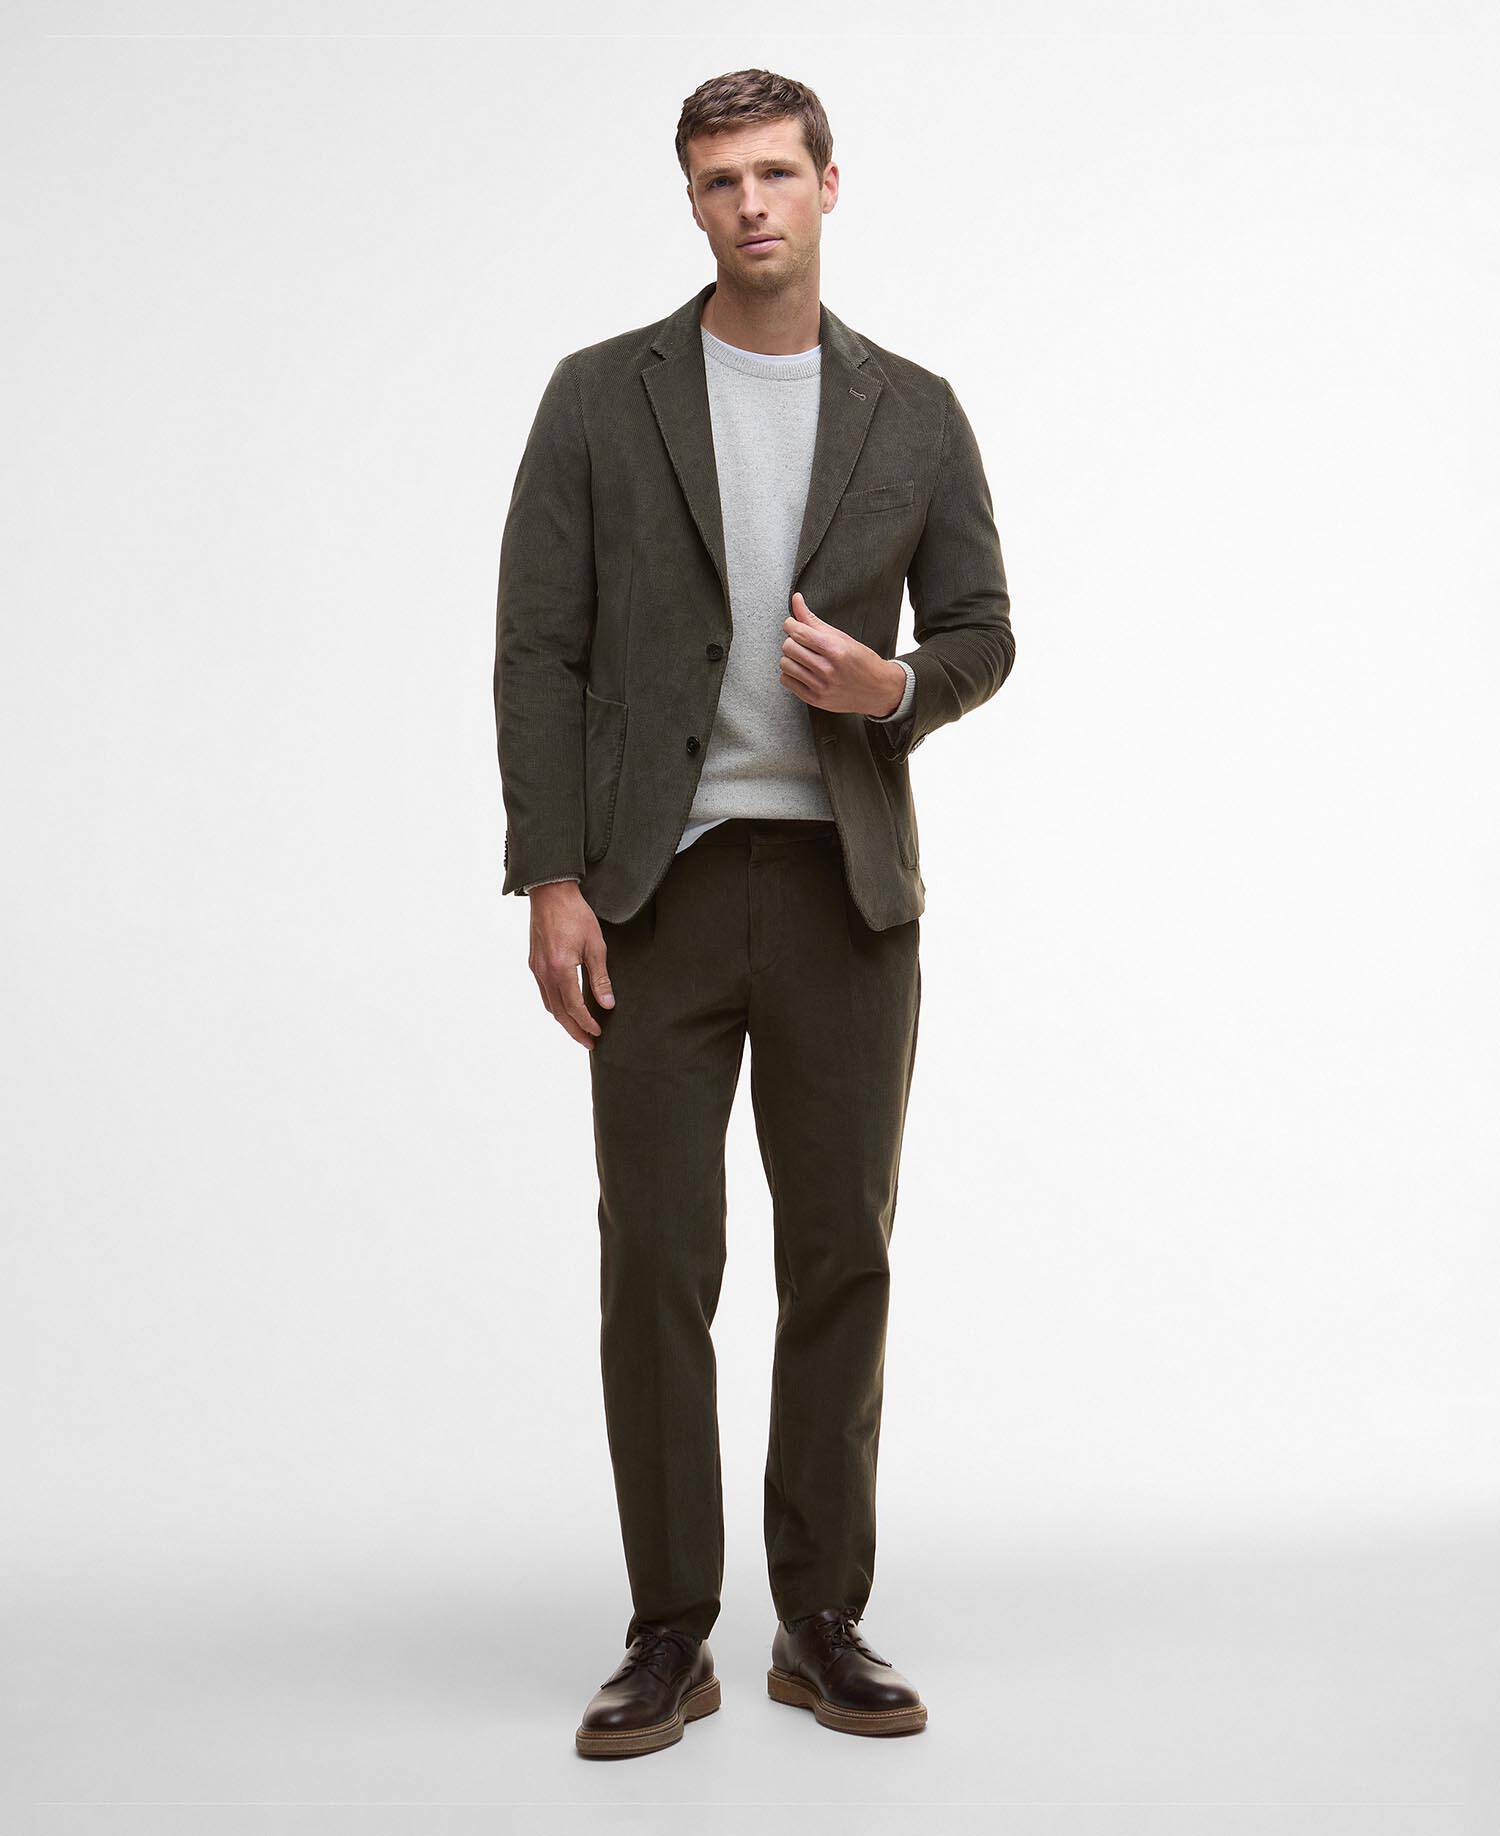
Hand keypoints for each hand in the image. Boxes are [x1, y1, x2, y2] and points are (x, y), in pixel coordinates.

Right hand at [527, 881, 614, 1048]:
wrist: (551, 893)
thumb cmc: (576, 915)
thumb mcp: (595, 945)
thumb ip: (600, 977)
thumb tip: (608, 1004)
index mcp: (560, 969)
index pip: (574, 1007)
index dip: (587, 1023)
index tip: (599, 1032)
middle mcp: (544, 972)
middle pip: (558, 1012)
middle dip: (574, 1030)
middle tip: (589, 1043)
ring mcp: (536, 968)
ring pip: (549, 1005)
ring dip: (564, 1020)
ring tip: (578, 1030)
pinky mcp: (534, 963)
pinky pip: (543, 992)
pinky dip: (555, 1006)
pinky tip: (565, 1008)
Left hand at [780, 592, 905, 716]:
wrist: (878, 689)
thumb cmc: (861, 661)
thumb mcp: (841, 637)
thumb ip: (813, 619)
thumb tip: (796, 599)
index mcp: (835, 649)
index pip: (798, 632)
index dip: (790, 624)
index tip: (792, 624)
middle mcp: (827, 669)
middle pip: (788, 647)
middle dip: (791, 641)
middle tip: (801, 642)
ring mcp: (820, 686)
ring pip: (785, 664)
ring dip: (790, 658)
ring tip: (802, 657)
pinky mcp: (815, 699)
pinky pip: (786, 681)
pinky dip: (790, 674)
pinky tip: (802, 670)